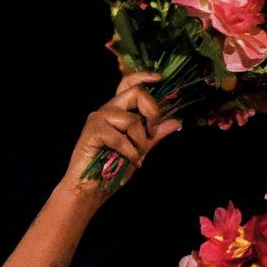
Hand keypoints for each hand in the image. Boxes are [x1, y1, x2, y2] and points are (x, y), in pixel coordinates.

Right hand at [60, 70, 181, 202]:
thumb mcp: (140, 149)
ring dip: (140, 142)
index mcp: (118, 111)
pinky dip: (131, 153)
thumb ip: (155, 135)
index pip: (128, 83)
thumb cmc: (112, 169)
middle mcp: (108, 110)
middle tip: (152, 134)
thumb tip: (176, 121)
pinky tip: (132, 162)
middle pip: (136, 92)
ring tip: (137, 157)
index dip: (144, 77)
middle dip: (153, 113)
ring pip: (132, 120)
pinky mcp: (92, 131)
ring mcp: (98, 119)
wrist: (90, 189)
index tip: (159, 78)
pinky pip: (120, 138)